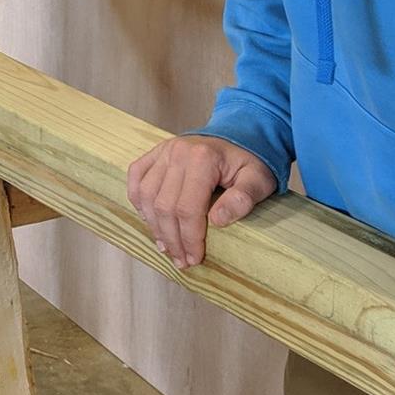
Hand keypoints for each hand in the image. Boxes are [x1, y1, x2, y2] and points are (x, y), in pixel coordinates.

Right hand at [127, 134, 276, 269]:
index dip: (189, 238)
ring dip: (154, 225)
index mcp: (203, 158)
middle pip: (164, 205)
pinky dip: (137, 201)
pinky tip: (149, 219)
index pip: (188, 208)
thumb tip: (217, 221)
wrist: (240, 134)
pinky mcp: (155, 152)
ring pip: (146, 195)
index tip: (194, 258)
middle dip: (172, 238)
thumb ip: (243, 198)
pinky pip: (136, 178)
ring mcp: (163, 151)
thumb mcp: (259, 179)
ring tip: (166, 246)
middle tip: (181, 260)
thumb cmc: (250, 161)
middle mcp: (177, 152)